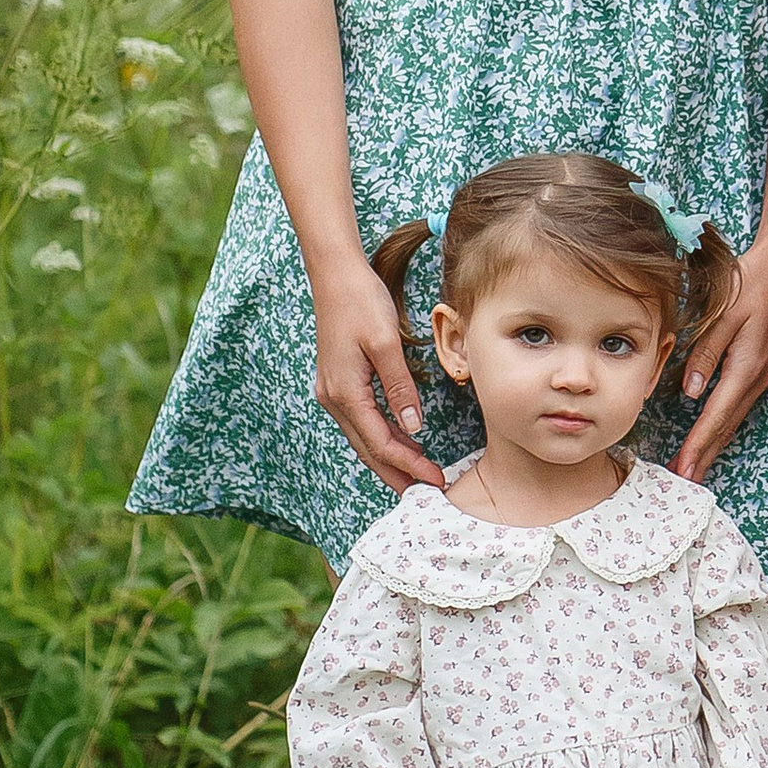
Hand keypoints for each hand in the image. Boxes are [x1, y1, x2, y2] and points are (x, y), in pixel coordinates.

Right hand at [312, 257, 445, 492]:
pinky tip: (400, 443)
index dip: (408, 465)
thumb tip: (414, 427)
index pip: (379, 442)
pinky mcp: (339, 382)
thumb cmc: (361, 302)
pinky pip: (362, 420)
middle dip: (397, 473)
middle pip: (368, 448)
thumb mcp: (385, 343)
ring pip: (364, 436)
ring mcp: (333, 391)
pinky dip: (382, 437)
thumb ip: (399, 387)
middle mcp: (333, 397)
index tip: (435, 480)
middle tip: (428, 492)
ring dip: (389, 458)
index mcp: (344, 392)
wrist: (335, 276)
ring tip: (417, 476)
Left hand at [672, 243, 767, 484]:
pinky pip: (737, 409)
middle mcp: (756, 378)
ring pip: (733, 421)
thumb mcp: (723, 315)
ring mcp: (760, 377)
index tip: (684, 467)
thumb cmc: (749, 285)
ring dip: (713, 445)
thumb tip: (690, 393)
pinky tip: (711, 437)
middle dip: (705, 454)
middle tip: (683, 480)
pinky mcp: (758, 371)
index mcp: (746, 367)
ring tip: (693, 467)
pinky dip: (721, 428)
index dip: (699, 444)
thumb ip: (705, 354)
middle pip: (727, 426)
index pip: (717, 415)